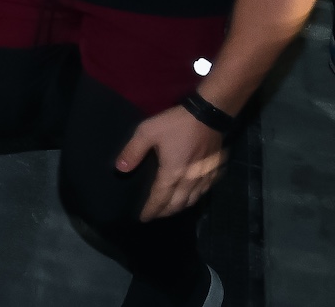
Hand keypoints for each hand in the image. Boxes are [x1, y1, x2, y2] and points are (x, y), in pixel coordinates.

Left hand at [114, 104, 225, 219]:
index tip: (143, 218)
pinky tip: (191, 196)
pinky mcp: (215, 171)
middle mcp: (190, 180)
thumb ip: (133, 151)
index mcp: (172, 174)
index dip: (151, 210)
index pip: (160, 199)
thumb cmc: (175, 124)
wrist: (207, 115)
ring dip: (180, 207)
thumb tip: (120, 169)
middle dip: (165, 212)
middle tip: (155, 216)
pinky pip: (205, 191)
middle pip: (177, 204)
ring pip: (193, 200)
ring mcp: (205, 177)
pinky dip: (195, 198)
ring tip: (170, 209)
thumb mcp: (147, 132)